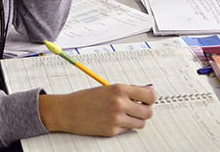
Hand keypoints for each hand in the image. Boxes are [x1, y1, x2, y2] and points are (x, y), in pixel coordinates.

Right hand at [38, 84, 155, 136]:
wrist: (68, 111)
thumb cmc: (87, 98)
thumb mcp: (108, 88)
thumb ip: (129, 90)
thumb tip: (150, 91)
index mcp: (119, 89)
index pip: (149, 95)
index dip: (150, 98)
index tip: (147, 98)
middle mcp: (120, 104)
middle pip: (148, 112)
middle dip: (145, 110)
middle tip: (138, 108)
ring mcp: (116, 119)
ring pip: (141, 123)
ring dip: (136, 120)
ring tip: (126, 115)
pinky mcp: (112, 131)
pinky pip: (128, 130)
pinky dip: (124, 126)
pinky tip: (113, 120)